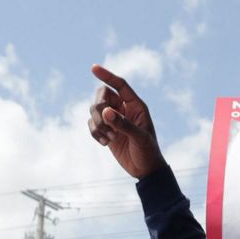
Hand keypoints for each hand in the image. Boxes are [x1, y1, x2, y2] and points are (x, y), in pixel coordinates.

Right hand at [88, 64, 163, 178]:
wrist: (145, 170)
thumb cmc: (148, 151)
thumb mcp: (139, 138)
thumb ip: (123, 124)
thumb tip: (105, 112)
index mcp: (136, 105)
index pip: (120, 85)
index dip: (107, 76)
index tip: (93, 68)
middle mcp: (123, 109)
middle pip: (102, 96)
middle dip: (99, 107)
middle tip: (105, 121)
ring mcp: (113, 120)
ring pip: (94, 110)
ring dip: (97, 123)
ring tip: (109, 138)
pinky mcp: (105, 131)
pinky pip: (92, 124)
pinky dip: (94, 132)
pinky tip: (104, 143)